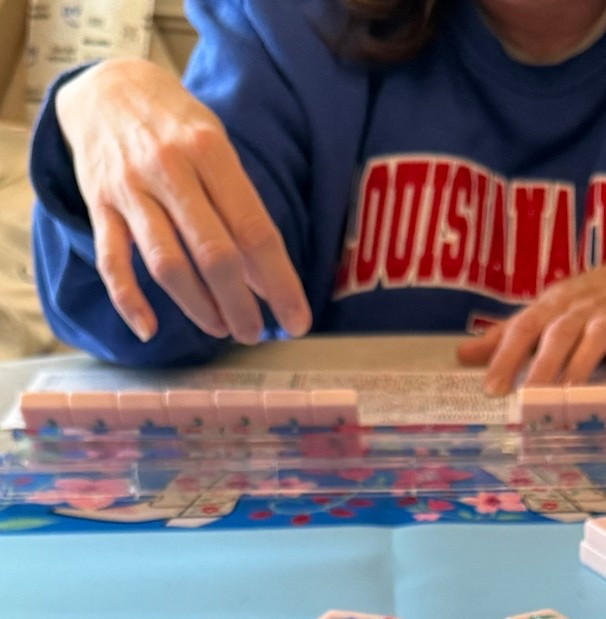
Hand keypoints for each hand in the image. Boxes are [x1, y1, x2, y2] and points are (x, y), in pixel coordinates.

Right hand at [55, 57, 310, 344]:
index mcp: (209, 151)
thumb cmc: (175, 126)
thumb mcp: (217, 149)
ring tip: (221, 328)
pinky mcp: (98, 206)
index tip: (296, 320)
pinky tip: (149, 329)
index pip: (254, 229)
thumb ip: (239, 209)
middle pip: (214, 254)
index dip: (279, 282)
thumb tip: (265, 280)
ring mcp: (130, 188)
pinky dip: (129, 302)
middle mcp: (169, 168)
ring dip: (199, 307)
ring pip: (167, 265)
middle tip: (254, 333)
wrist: (105, 87)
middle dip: (240, 305)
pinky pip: (112, 263)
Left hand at [457, 258, 605, 394]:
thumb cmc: (590, 301)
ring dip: (578, 371)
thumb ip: (508, 335)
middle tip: (527, 400)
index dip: (507, 356)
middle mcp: (582, 308)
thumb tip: (463, 354)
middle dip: (542, 367)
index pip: (524, 327)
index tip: (492, 388)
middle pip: (558, 335)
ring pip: (593, 342)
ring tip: (564, 403)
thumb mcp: (548, 310)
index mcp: (554, 304)